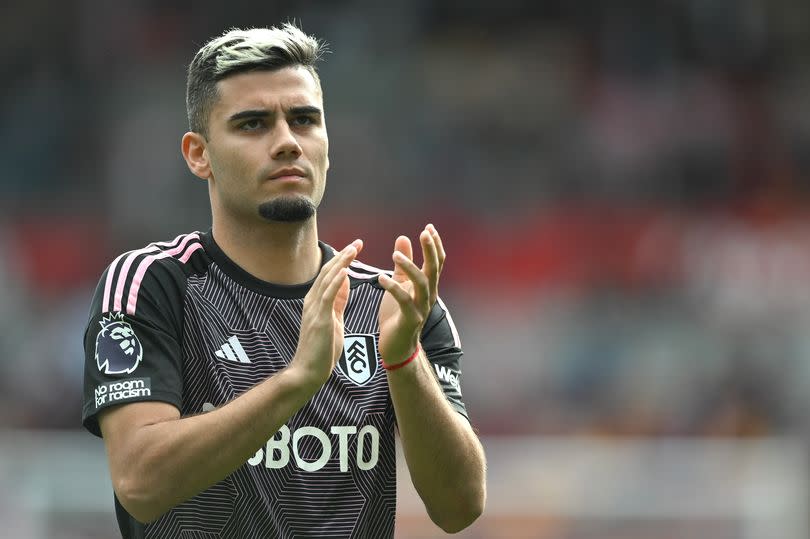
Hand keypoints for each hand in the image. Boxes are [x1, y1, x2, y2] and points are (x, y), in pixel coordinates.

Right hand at [292, 240, 362, 386]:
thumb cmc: (322, 350)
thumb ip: (338, 301)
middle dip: (343, 255)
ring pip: (327, 279)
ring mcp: (314, 309)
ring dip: (341, 263)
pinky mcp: (318, 318)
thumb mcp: (334, 320)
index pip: (330, 274)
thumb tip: (345, 281)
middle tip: (358, 242)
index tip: (355, 247)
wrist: (308, 372)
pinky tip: (345, 270)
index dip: (342, 259)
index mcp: (316, 301)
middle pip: (328, 271)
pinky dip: (336, 281)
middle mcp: (312, 301)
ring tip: (353, 249)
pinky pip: (327, 295)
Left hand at [377, 224, 444, 366]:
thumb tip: (403, 238)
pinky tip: (381, 278)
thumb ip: (403, 263)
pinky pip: (404, 301)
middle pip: (434, 269)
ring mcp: (421, 307)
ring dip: (410, 268)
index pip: (437, 261)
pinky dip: (393, 288)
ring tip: (395, 256)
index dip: (435, 245)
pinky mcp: (409, 319)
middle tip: (424, 233)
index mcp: (428, 286)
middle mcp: (429, 295)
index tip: (429, 227)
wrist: (397, 346)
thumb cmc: (398, 314)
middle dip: (431, 250)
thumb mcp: (400, 284)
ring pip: (422, 284)